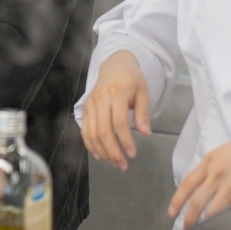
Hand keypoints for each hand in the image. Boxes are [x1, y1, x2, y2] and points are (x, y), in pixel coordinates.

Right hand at [81, 50, 150, 170]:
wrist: (114, 65)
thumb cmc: (131, 79)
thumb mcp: (143, 92)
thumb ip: (143, 113)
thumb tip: (145, 133)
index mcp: (116, 93)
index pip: (118, 122)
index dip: (125, 140)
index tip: (132, 154)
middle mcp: (100, 99)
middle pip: (102, 130)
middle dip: (112, 151)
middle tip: (122, 165)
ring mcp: (90, 104)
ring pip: (91, 132)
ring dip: (102, 151)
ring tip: (113, 162)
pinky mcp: (86, 108)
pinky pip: (84, 129)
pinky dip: (90, 144)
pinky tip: (99, 154)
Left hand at [168, 128, 230, 228]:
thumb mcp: (223, 153)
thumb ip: (211, 168)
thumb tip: (201, 185)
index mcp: (209, 161)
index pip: (187, 183)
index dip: (177, 200)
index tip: (172, 211)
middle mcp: (217, 174)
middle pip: (197, 202)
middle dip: (189, 218)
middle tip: (186, 226)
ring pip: (213, 211)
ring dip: (207, 222)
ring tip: (206, 228)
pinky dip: (228, 219)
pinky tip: (226, 222)